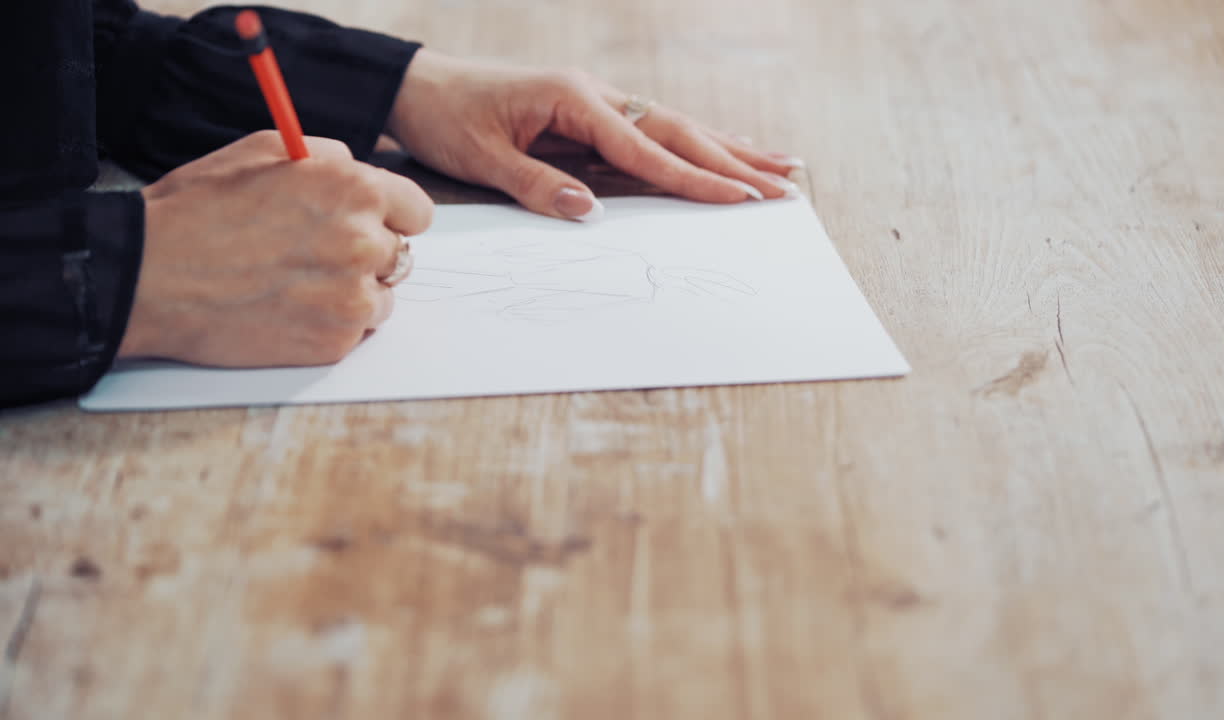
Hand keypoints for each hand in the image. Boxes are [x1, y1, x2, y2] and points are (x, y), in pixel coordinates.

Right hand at [118, 130, 433, 366]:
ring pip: (382, 296)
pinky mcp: (335, 341)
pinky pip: (356, 331)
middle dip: (368, 253)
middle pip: (401, 254)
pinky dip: (330, 323)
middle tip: (318, 255)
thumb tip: (357, 167)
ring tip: (296, 283)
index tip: (371, 223)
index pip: (418, 212)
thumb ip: (328, 157)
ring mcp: (353, 297)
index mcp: (356, 190)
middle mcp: (365, 242)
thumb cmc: (199, 209)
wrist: (149, 277)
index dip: (391, 216)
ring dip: (353, 291)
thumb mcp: (265, 150)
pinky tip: (287, 308)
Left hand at [386, 51, 803, 220]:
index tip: (739, 197)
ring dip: (729, 148)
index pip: (645, 147)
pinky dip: (695, 144)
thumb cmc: (447, 119)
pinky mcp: (593, 114)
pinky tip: (724, 152)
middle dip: (734, 162)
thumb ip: (536, 184)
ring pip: (676, 126)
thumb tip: (589, 211)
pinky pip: (654, 131)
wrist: (418, 87)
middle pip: (678, 130)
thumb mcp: (481, 158)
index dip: (694, 176)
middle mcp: (595, 94)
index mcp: (572, 99)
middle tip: (785, 187)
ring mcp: (598, 101)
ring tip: (782, 165)